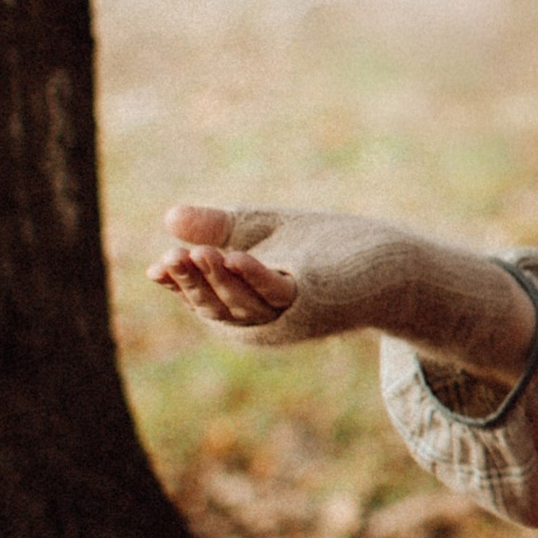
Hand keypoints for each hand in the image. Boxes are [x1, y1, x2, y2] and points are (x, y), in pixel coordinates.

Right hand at [147, 203, 535, 377]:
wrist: (383, 260)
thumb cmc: (321, 247)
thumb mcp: (258, 231)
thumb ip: (216, 227)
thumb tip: (169, 217)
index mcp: (241, 304)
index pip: (199, 295)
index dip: (177, 283)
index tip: (154, 267)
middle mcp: (260, 320)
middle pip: (214, 305)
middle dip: (190, 283)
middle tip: (167, 259)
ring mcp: (286, 315)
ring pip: (241, 304)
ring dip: (217, 280)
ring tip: (197, 253)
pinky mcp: (313, 301)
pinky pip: (278, 292)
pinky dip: (256, 276)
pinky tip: (237, 256)